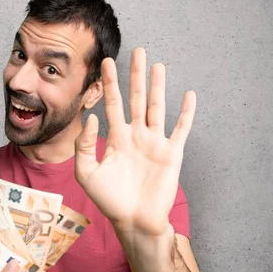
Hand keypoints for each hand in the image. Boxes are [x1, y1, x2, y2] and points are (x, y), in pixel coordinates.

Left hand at [75, 47, 195, 235]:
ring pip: (158, 107)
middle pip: (137, 98)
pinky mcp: (171, 153)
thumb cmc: (110, 200)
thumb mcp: (86, 173)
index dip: (109, 83)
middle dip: (136, 75)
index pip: (112, 103)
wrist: (134, 221)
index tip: (106, 62)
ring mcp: (155, 142)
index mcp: (117, 138)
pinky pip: (180, 129)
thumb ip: (83, 145)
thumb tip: (91, 118)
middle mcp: (136, 135)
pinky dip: (186, 112)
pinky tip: (189, 94)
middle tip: (137, 50)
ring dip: (158, 86)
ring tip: (158, 65)